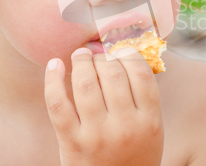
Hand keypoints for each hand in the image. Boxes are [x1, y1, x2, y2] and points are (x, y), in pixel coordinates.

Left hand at [44, 47, 163, 165]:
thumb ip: (143, 99)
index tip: (121, 51)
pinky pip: (58, 104)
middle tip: (98, 53)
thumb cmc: (135, 155)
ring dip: (81, 61)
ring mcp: (96, 136)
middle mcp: (125, 127)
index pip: (141, 74)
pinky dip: (52, 80)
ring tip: (80, 55)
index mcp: (150, 122)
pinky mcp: (71, 143)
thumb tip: (124, 56)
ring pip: (85, 84)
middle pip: (112, 74)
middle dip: (103, 56)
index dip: (129, 54)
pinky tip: (54, 64)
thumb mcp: (152, 131)